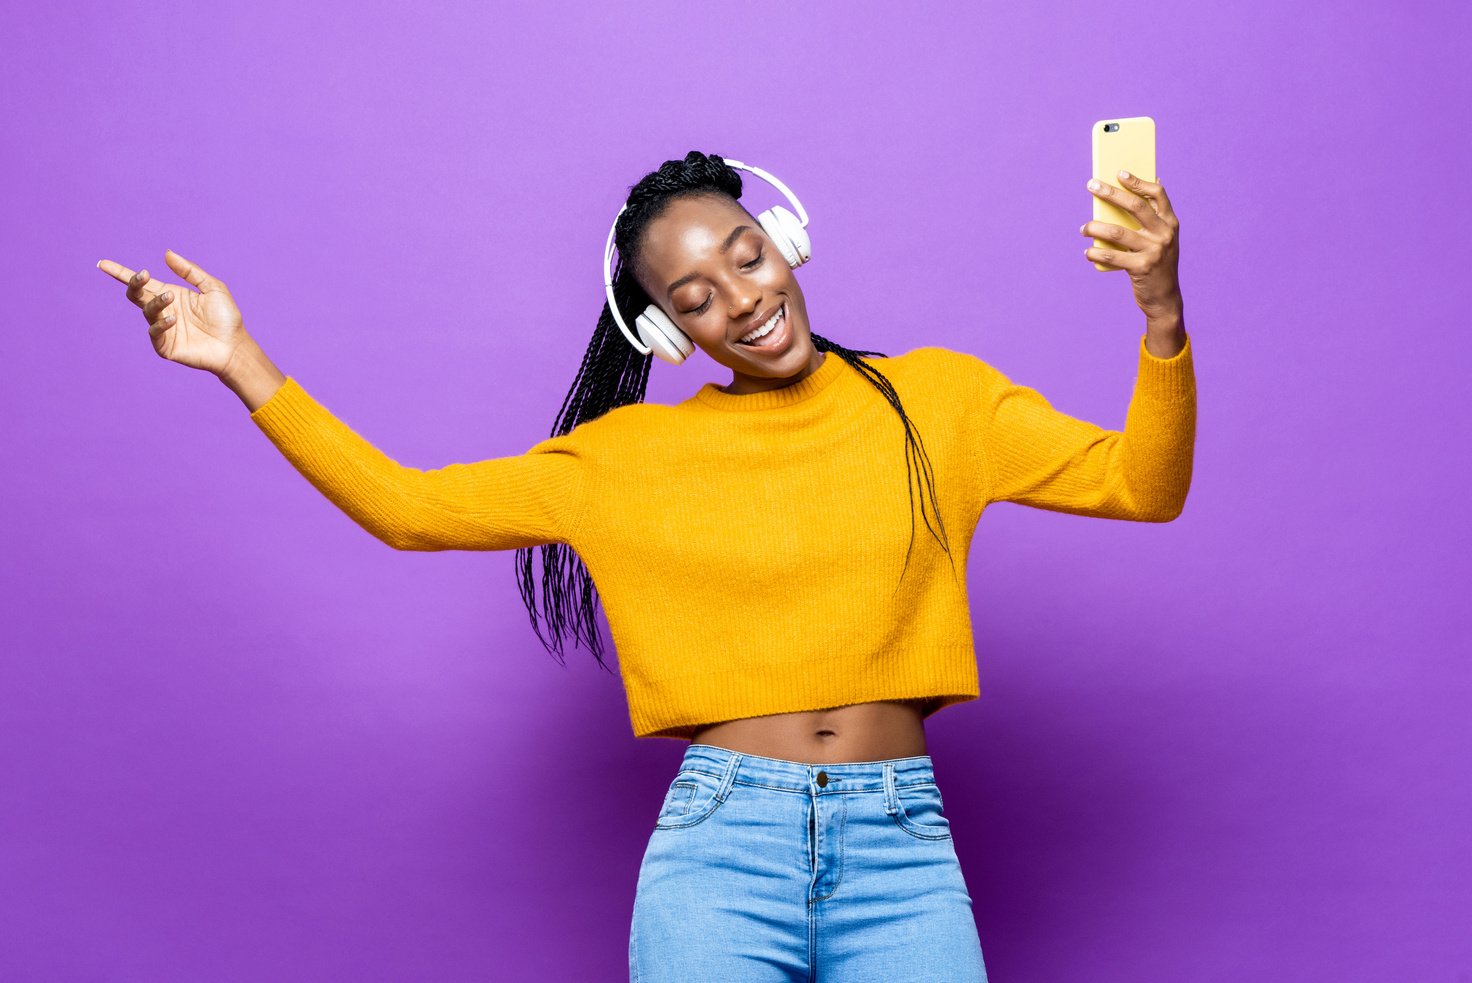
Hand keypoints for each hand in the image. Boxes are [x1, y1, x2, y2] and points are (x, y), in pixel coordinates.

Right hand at [97, 250, 247, 375]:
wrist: (235, 346)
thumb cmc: (226, 318)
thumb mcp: (212, 288)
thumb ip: (190, 271)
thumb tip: (167, 253)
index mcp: (170, 295)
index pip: (142, 283)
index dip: (121, 273)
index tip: (103, 264)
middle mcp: (163, 310)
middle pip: (136, 295)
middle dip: (134, 283)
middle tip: (144, 276)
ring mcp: (163, 328)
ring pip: (147, 311)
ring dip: (156, 302)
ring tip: (172, 297)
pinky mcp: (165, 346)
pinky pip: (154, 332)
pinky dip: (161, 324)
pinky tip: (173, 319)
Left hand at [1080, 171, 1181, 318]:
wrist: (1164, 298)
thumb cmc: (1156, 263)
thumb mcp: (1160, 239)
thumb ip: (1149, 220)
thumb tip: (1127, 194)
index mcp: (1170, 223)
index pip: (1157, 194)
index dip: (1138, 181)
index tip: (1119, 173)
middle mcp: (1165, 234)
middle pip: (1135, 206)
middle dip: (1110, 193)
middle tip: (1091, 185)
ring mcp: (1154, 251)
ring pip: (1117, 232)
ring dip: (1095, 227)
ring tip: (1083, 229)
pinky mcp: (1141, 268)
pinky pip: (1112, 256)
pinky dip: (1095, 253)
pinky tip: (1088, 252)